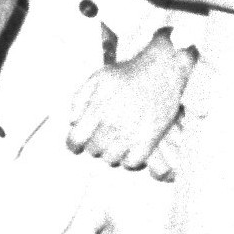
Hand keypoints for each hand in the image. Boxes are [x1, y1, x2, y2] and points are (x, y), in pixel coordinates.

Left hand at [65, 32, 190, 171]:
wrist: (161, 71)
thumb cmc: (127, 74)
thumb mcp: (97, 78)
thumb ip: (78, 99)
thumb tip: (73, 122)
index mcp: (98, 109)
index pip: (77, 139)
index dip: (73, 144)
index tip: (77, 144)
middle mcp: (114, 124)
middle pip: (94, 150)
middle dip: (94, 143)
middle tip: (101, 135)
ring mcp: (132, 134)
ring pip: (111, 159)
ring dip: (110, 152)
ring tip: (115, 141)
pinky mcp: (149, 140)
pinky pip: (132, 162)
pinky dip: (128, 159)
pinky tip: (129, 148)